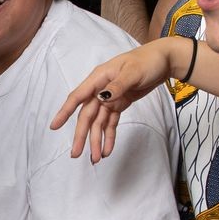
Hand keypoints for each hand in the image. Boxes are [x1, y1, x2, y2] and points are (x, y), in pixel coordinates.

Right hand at [49, 39, 177, 162]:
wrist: (164, 61)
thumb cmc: (147, 61)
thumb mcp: (133, 72)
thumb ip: (117, 86)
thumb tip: (101, 98)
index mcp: (99, 78)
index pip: (78, 97)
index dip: (65, 112)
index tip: (54, 127)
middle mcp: (101, 89)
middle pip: (87, 115)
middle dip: (82, 135)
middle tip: (76, 154)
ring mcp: (110, 98)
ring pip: (98, 123)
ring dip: (96, 140)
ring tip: (96, 158)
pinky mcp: (119, 104)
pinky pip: (111, 123)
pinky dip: (109, 136)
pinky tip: (107, 149)